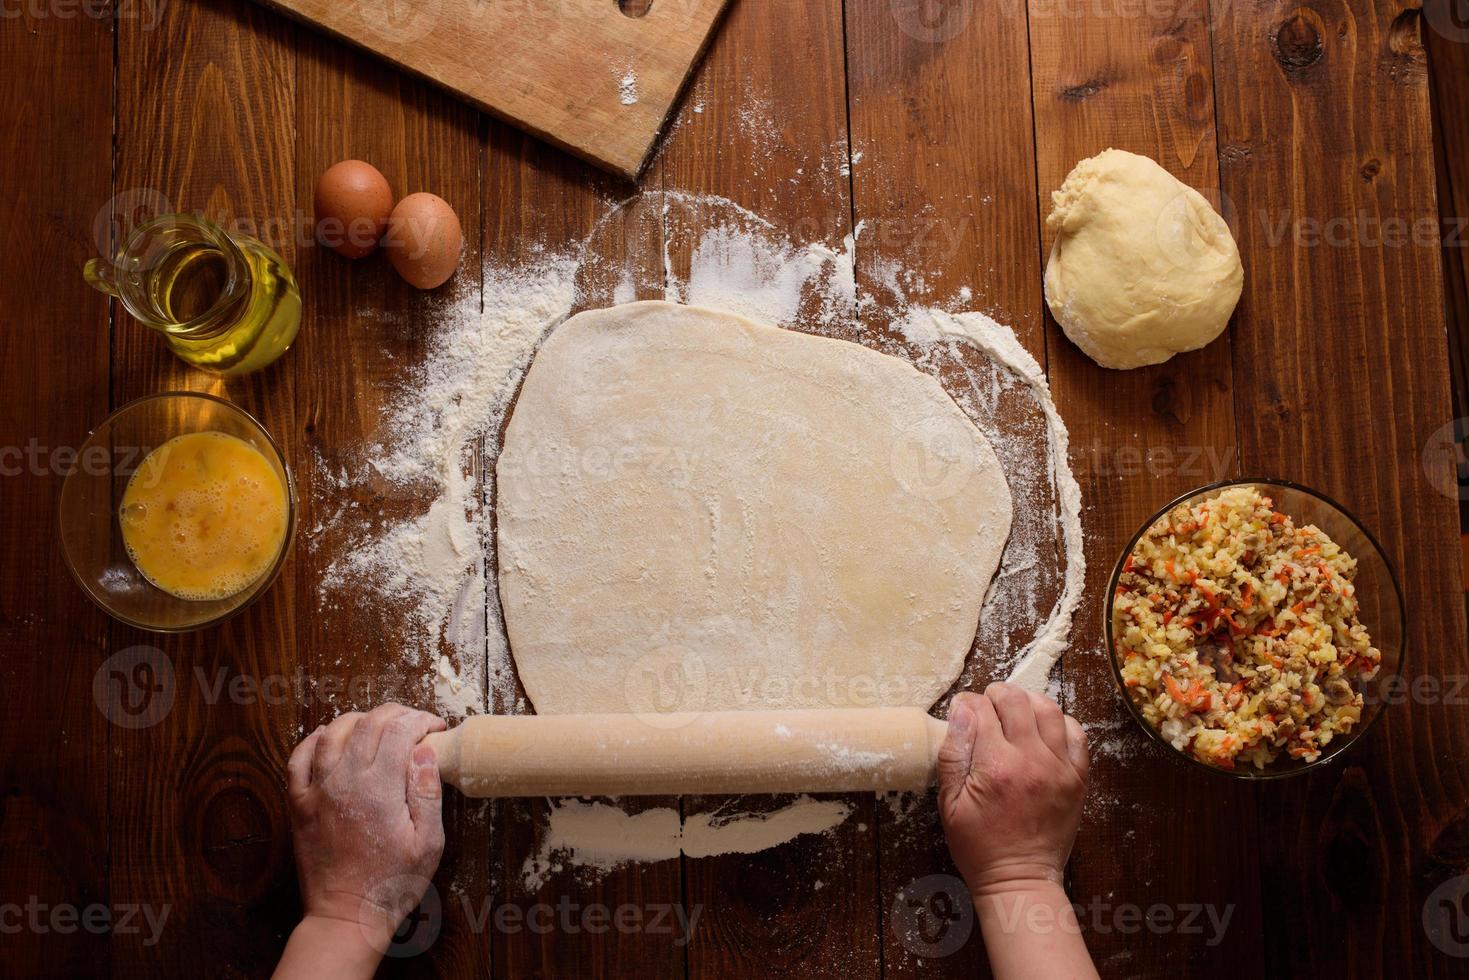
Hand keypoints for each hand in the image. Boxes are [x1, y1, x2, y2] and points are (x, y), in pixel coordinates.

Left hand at [285, 704, 446, 947]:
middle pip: (367, 724)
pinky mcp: (299, 804)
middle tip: (412, 722)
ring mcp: (317, 790)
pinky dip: (313, 740)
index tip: (435, 729)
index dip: (421, 721)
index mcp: (379, 788)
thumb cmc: (392, 883)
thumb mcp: (428, 843)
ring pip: (332, 733)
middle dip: (395, 714)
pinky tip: (329, 738)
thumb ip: (427, 793)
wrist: (346, 916)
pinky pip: (298, 758)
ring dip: (357, 720)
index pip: (399, 730)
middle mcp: (344, 781)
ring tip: (377, 725)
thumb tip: (426, 751)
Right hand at [937, 683, 1087, 896]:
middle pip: (1016, 700)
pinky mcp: (1078, 778)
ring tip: (1017, 710)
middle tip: (988, 705)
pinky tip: (1045, 729)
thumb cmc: (978, 846)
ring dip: (1029, 701)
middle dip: (997, 694)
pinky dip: (1061, 722)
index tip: (963, 712)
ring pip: (1049, 709)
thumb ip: (952, 754)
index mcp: (995, 766)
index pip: (980, 709)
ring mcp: (1059, 768)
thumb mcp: (949, 803)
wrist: (1020, 880)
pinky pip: (1077, 734)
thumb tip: (960, 711)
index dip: (967, 704)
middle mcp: (1031, 760)